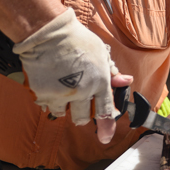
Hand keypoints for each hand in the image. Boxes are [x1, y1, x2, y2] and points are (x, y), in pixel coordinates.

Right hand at [14, 8, 126, 142]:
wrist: (48, 33)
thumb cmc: (77, 39)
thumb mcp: (100, 52)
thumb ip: (111, 71)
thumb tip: (126, 81)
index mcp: (99, 81)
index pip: (106, 111)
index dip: (107, 126)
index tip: (105, 137)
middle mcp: (82, 91)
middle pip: (83, 118)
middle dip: (82, 115)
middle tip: (77, 101)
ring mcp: (61, 94)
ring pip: (63, 113)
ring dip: (63, 106)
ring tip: (61, 87)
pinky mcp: (43, 94)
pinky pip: (46, 105)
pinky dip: (48, 99)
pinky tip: (49, 83)